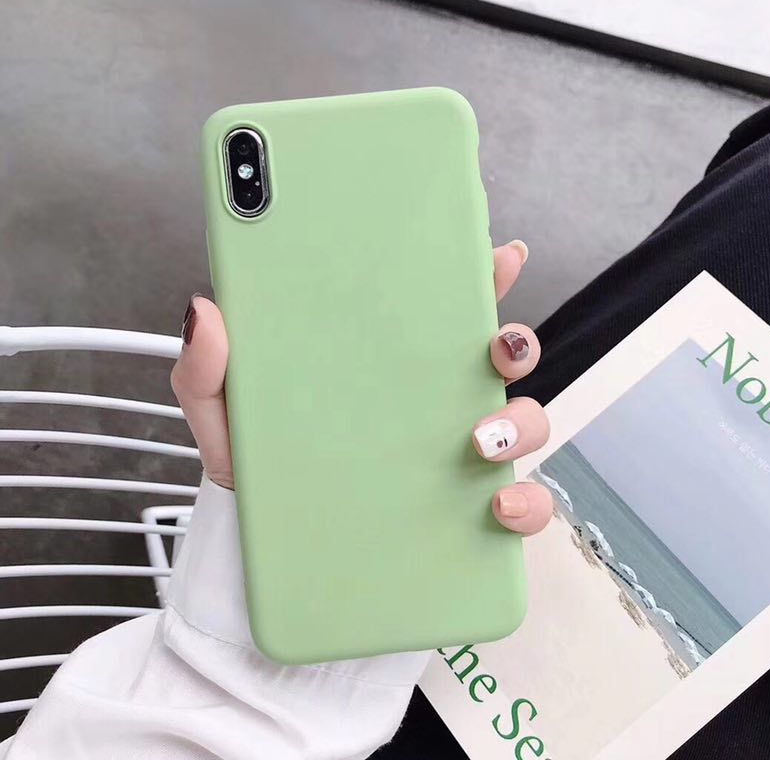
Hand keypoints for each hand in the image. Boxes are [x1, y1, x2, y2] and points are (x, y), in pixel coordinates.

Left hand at [170, 239, 551, 535]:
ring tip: (479, 440)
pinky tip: (497, 506)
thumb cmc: (256, 471)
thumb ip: (207, 368)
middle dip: (516, 342)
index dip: (478, 278)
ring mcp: (455, 459)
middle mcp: (430, 404)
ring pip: (523, 423)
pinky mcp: (464, 516)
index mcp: (384, 367)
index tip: (500, 256)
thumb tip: (206, 310)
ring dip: (520, 421)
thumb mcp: (224, 414)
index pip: (441, 312)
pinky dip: (524, 503)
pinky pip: (518, 504)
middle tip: (497, 347)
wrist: (263, 551)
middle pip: (500, 359)